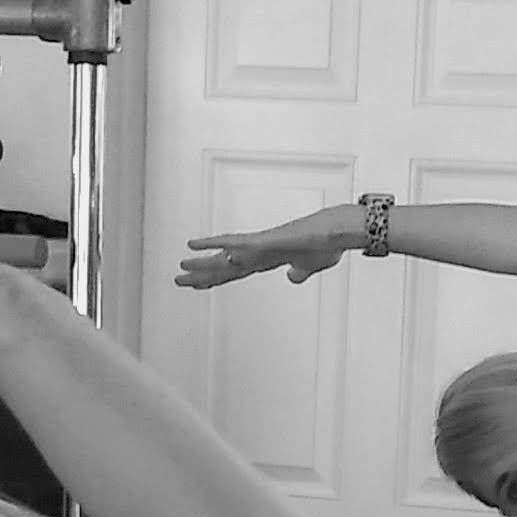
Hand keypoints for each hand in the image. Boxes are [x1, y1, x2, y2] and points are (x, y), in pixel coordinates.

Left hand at [177, 211, 352, 290]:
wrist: (338, 232)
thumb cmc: (327, 245)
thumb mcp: (311, 267)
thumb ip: (299, 273)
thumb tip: (291, 277)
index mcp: (268, 260)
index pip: (236, 272)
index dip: (217, 279)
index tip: (199, 284)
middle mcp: (259, 252)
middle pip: (224, 266)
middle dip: (201, 274)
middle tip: (178, 278)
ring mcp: (259, 245)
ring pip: (224, 257)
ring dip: (202, 262)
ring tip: (180, 265)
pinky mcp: (262, 240)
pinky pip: (232, 242)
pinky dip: (212, 243)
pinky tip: (194, 244)